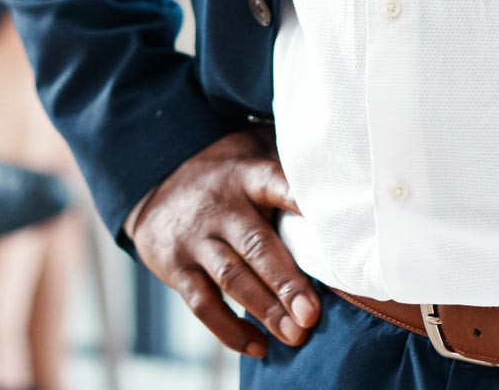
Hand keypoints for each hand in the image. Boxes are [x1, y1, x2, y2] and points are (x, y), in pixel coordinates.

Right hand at [128, 129, 319, 358]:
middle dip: (285, 282)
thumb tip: (343, 177)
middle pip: (256, 245)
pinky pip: (202, 304)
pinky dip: (229, 330)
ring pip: (232, 278)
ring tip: (295, 335)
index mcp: (247, 175)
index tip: (327, 225)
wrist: (155, 186)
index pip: (277, 184)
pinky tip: (257, 345)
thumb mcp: (252, 152)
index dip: (300, 202)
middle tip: (311, 314)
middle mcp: (221, 206)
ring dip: (265, 310)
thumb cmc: (226, 174)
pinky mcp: (176, 267)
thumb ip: (287, 164)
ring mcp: (196, 238)